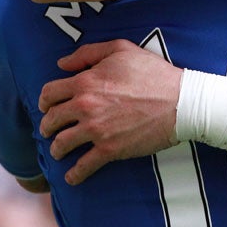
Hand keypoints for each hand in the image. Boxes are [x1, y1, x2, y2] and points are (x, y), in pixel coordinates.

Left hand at [38, 40, 181, 184]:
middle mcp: (86, 106)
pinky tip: (72, 176)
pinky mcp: (110, 149)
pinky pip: (83, 166)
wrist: (180, 101)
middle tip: (52, 130)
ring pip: (61, 144)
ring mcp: (96, 130)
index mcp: (86, 82)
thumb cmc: (154, 73)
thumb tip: (62, 63)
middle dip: (48, 126)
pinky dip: (74, 174)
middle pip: (51, 120)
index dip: (45, 101)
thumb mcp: (122, 49)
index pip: (50, 93)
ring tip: (60, 150)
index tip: (47, 107)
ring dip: (57, 149)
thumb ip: (88, 53)